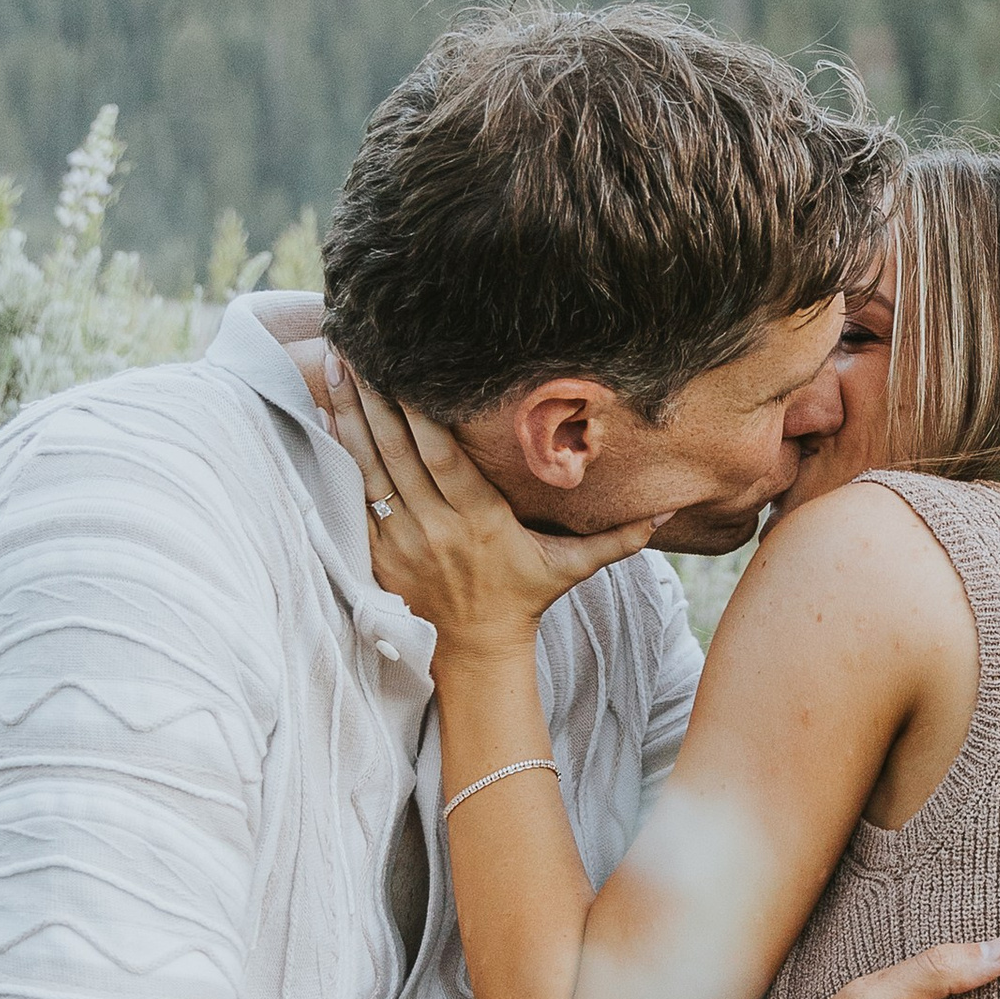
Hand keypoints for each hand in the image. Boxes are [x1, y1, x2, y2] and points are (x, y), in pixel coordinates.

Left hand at [313, 355, 652, 661]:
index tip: (401, 370)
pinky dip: (339, 454)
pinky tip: (327, 414)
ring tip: (333, 365)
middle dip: (373, 398)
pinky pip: (354, 495)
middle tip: (353, 346)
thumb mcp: (571, 567)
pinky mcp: (377, 551)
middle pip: (398, 453)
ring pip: (369, 468)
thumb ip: (619, 539)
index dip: (418, 414)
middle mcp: (435, 528)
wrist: (474, 652)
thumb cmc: (524, 597)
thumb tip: (672, 512)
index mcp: (479, 522)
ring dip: (349, 415)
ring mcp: (401, 540)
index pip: (442, 458)